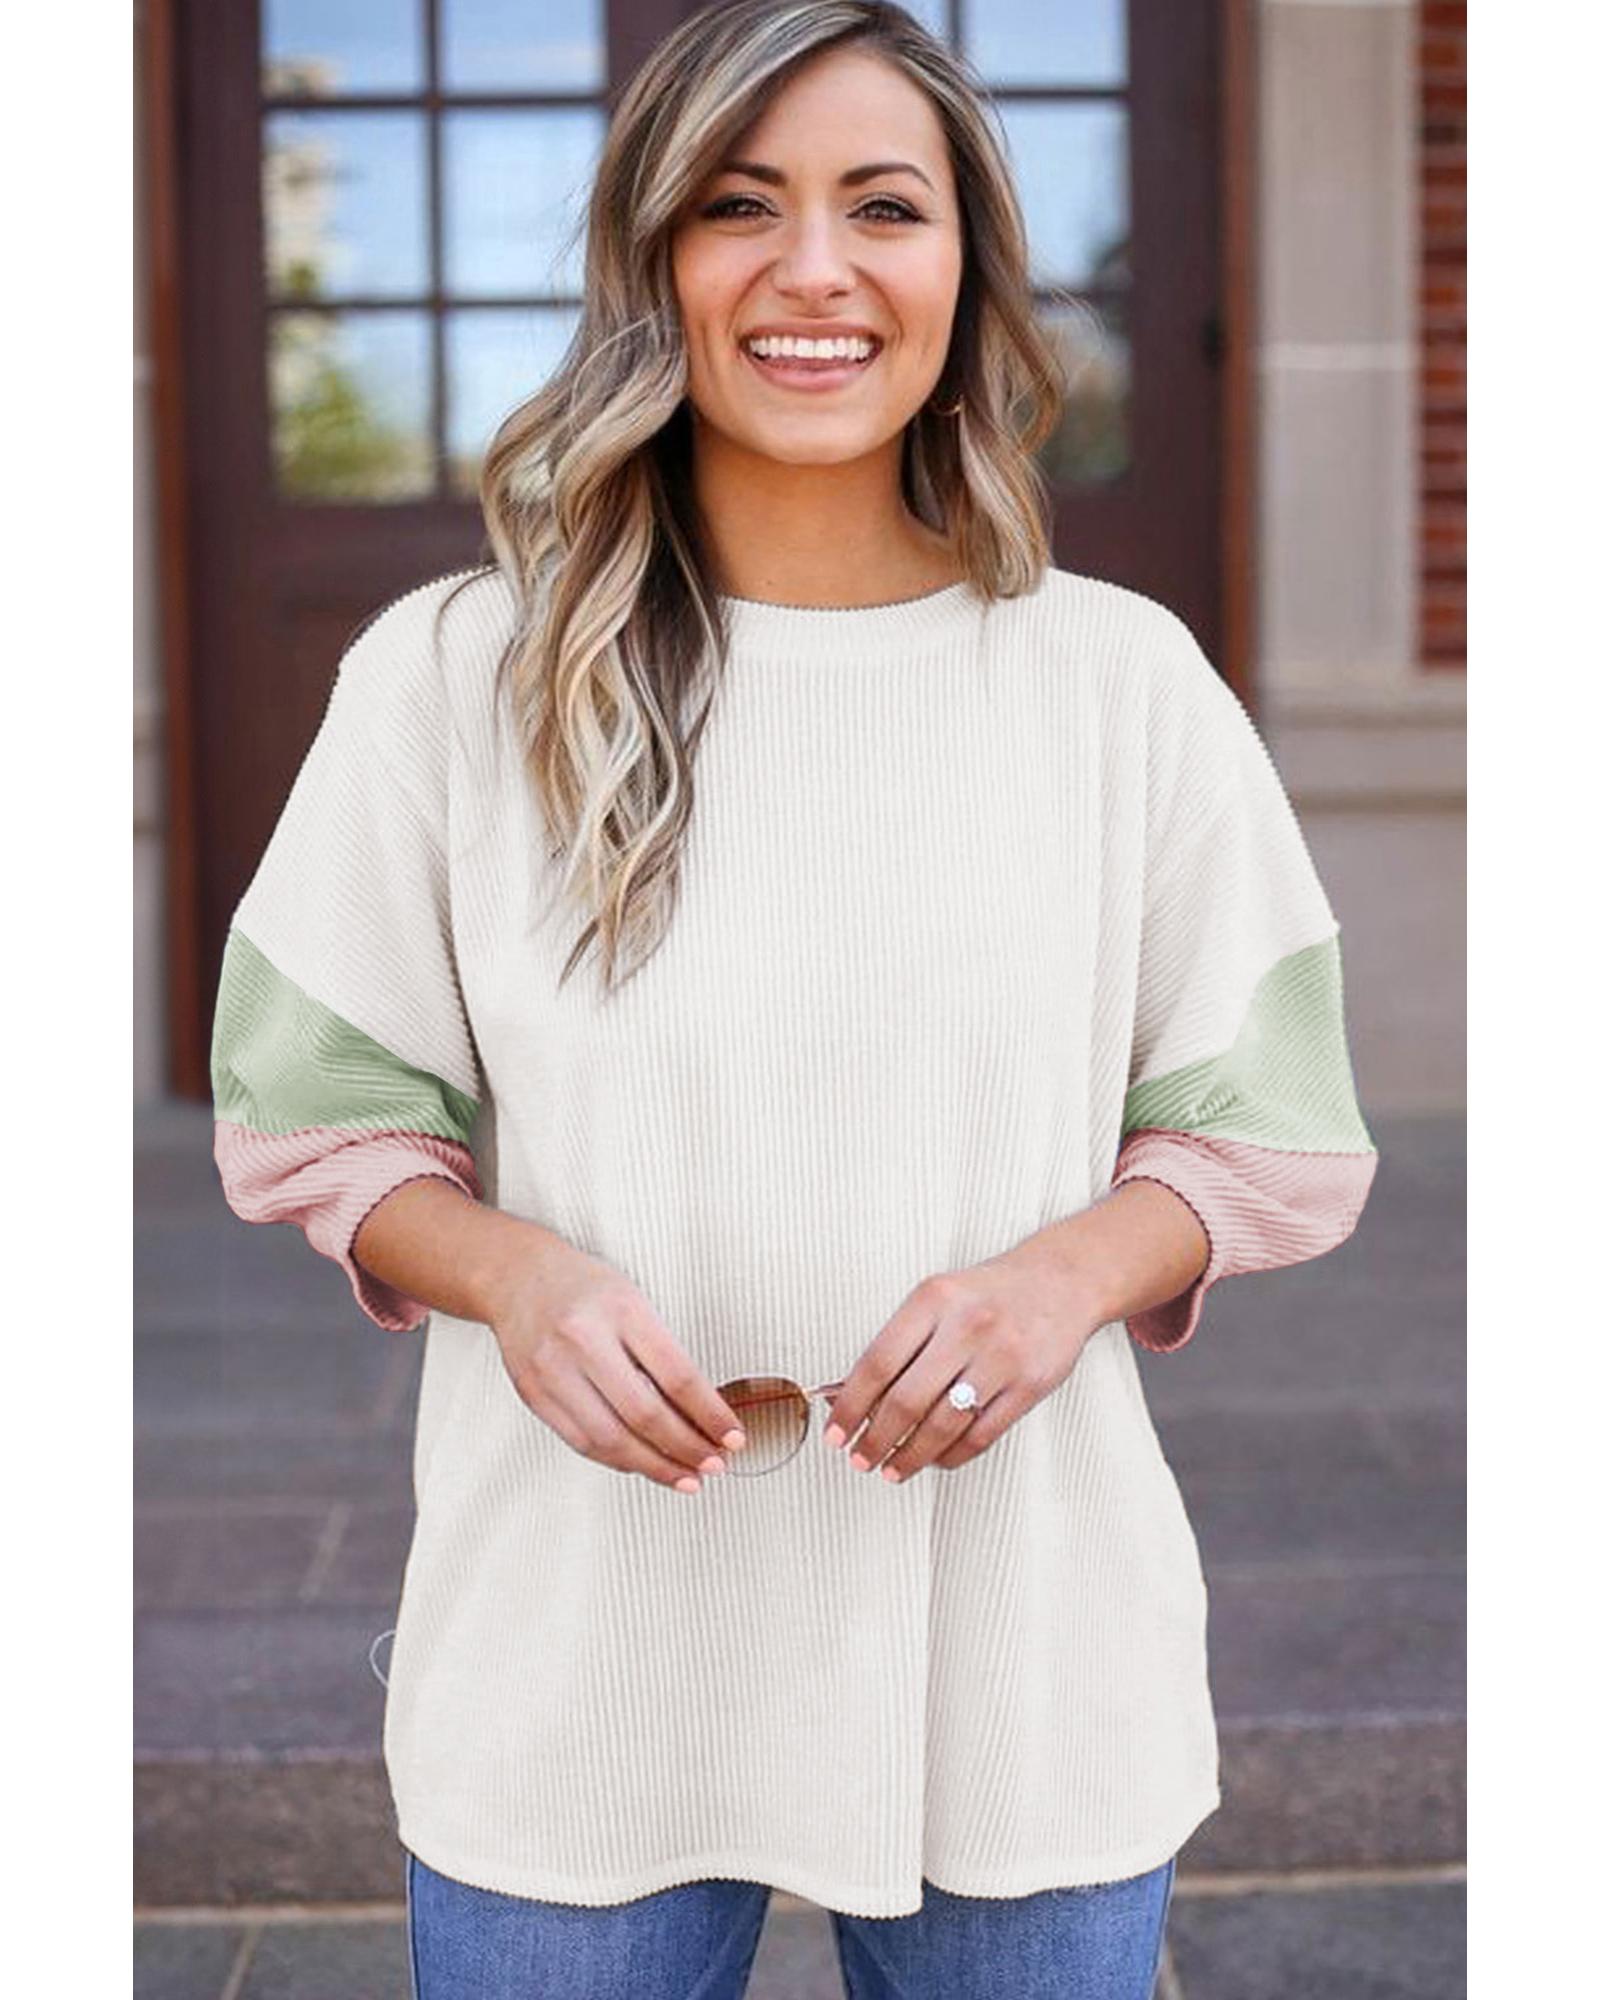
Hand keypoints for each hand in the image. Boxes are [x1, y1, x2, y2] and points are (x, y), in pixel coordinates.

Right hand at [485, 1237, 749, 1492]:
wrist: (518, 1277)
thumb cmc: (586, 1289)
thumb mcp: (634, 1302)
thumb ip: (663, 1355)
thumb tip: (703, 1414)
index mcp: (621, 1310)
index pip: (677, 1376)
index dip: (711, 1415)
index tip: (733, 1437)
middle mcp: (584, 1339)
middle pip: (645, 1414)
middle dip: (687, 1449)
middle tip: (715, 1465)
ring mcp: (553, 1370)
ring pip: (611, 1439)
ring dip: (655, 1466)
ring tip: (685, 1476)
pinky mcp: (533, 1394)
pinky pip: (582, 1442)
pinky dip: (617, 1460)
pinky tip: (642, 1463)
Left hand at [823, 1250, 1101, 1482]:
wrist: (1063, 1280)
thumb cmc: (989, 1294)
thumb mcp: (939, 1298)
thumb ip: (899, 1342)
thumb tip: (849, 1393)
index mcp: (934, 1299)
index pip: (878, 1363)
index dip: (850, 1406)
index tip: (835, 1432)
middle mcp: (967, 1326)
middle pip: (906, 1400)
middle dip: (875, 1440)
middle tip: (860, 1459)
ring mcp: (1002, 1358)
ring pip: (942, 1426)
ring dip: (910, 1457)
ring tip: (892, 1469)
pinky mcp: (1029, 1386)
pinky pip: (980, 1436)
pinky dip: (950, 1456)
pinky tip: (934, 1460)